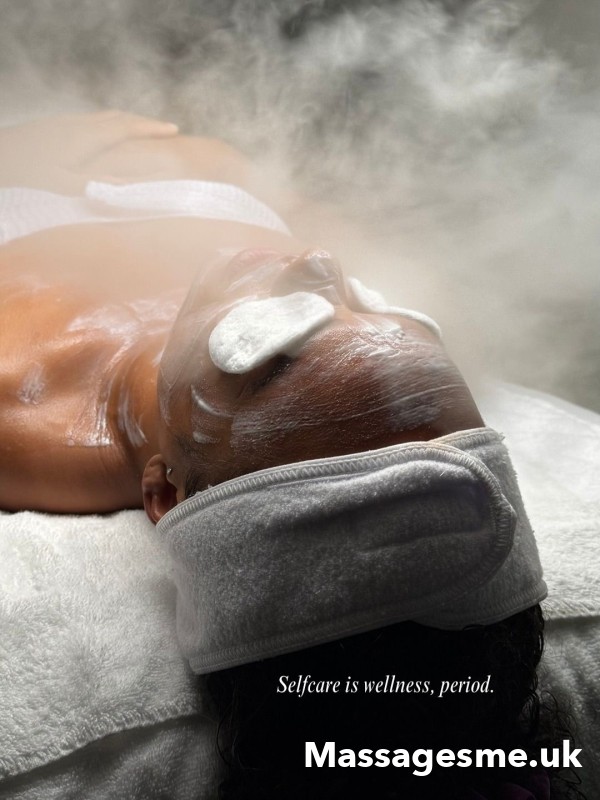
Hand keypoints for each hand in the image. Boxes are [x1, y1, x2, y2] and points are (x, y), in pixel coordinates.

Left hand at [0, 110, 178, 193]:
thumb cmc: (27, 173)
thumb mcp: (64, 184)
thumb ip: (99, 185)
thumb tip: (131, 186)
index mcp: (86, 137)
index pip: (127, 128)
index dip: (152, 128)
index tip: (174, 129)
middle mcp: (79, 124)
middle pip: (119, 117)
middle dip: (145, 122)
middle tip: (166, 129)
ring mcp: (67, 122)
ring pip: (105, 116)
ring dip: (128, 122)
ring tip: (143, 130)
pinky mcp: (56, 125)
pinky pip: (92, 120)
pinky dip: (110, 124)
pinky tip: (107, 135)